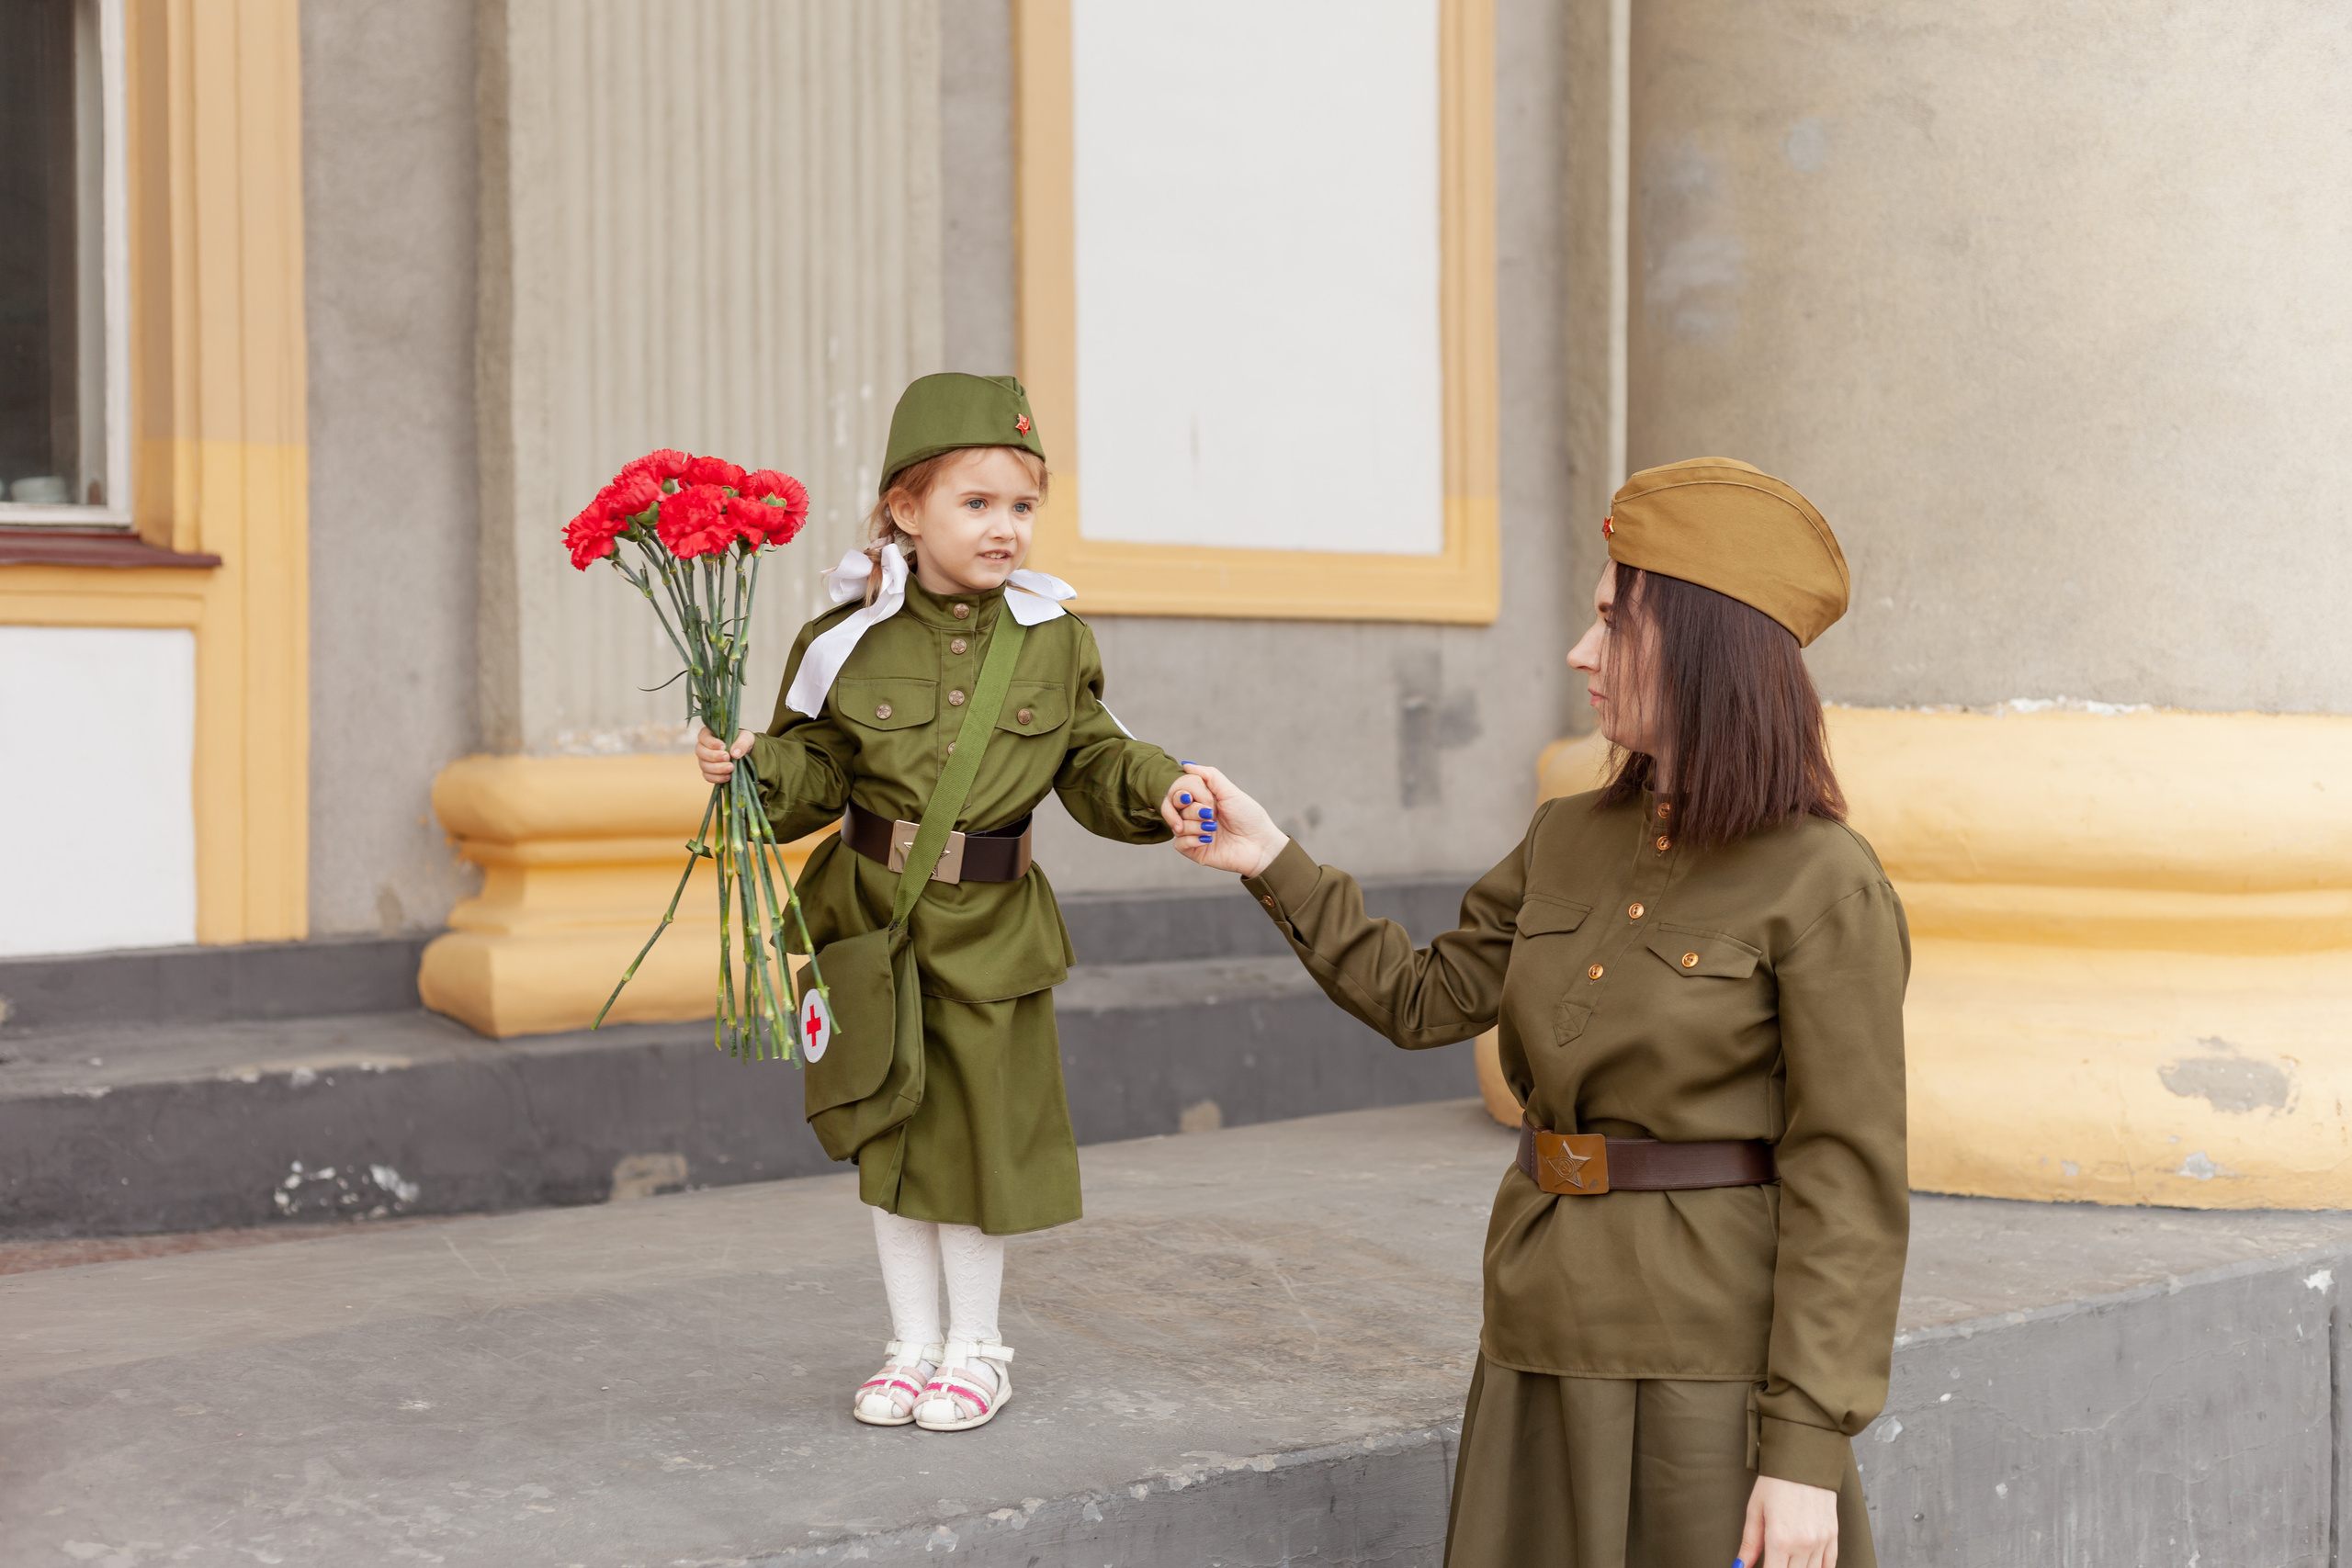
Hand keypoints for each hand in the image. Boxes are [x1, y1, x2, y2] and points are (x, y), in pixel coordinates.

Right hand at [696, 725, 753, 783]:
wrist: (745, 754)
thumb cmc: (742, 742)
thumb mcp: (746, 738)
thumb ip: (742, 743)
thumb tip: (735, 754)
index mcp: (710, 734)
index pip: (703, 736)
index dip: (711, 742)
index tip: (723, 747)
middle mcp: (704, 747)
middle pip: (700, 752)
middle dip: (714, 756)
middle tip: (727, 758)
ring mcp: (704, 760)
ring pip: (704, 765)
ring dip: (717, 768)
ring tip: (731, 768)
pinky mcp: (709, 772)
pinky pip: (708, 777)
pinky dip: (717, 778)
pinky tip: (728, 776)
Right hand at [1160, 762, 1287, 876]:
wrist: (1260, 845)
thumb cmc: (1249, 817)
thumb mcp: (1230, 792)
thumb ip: (1209, 776)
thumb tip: (1186, 765)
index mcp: (1202, 800)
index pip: (1179, 791)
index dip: (1185, 793)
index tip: (1203, 799)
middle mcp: (1196, 815)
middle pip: (1175, 807)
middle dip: (1193, 810)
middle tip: (1211, 815)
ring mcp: (1194, 833)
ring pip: (1177, 825)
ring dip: (1196, 826)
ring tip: (1214, 829)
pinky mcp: (1195, 851)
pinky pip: (1179, 844)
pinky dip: (1192, 840)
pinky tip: (1208, 840)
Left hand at [1738, 1474, 1838, 1567]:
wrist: (1804, 1459)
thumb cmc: (1777, 1481)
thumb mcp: (1755, 1510)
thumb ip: (1749, 1543)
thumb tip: (1740, 1565)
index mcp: (1779, 1539)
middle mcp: (1803, 1544)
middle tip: (1773, 1561)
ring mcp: (1820, 1541)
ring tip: (1787, 1562)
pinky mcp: (1832, 1536)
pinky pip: (1830, 1565)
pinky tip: (1807, 1566)